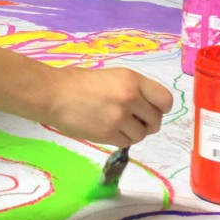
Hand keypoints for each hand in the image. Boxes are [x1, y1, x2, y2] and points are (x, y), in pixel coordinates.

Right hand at [45, 67, 172, 146]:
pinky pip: (126, 143)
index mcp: (133, 80)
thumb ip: (133, 89)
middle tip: (134, 120)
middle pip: (155, 120)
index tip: (153, 110)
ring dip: (133, 133)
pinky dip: (120, 139)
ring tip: (118, 125)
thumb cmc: (80, 82)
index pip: (165, 100)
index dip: (161, 108)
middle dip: (147, 123)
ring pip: (141, 134)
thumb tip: (147, 107)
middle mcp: (130, 98)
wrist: (54, 94)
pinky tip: (109, 130)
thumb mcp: (113, 76)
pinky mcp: (107, 134)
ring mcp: (119, 117)